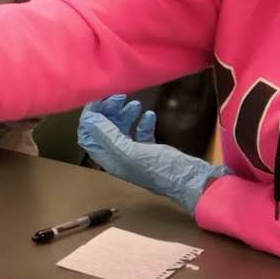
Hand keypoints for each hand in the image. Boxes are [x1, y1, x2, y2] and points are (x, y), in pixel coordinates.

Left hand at [76, 95, 226, 215]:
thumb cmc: (159, 168)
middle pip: (105, 129)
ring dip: (125, 114)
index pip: (88, 134)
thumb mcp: (129, 151)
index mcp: (109, 159)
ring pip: (122, 130)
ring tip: (136, 104)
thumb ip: (107, 135)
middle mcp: (118, 157)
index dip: (91, 116)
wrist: (191, 181)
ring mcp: (134, 154)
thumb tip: (88, 119)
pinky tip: (150, 116)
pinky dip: (142, 123)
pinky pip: (140, 133)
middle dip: (109, 111)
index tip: (101, 99)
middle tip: (121, 97)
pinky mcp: (150, 151)